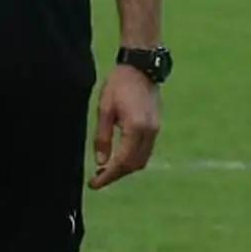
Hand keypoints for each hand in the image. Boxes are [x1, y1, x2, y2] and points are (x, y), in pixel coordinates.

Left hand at [90, 64, 160, 189]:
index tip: (94, 184)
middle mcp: (149, 132)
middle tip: (97, 179)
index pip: (122, 162)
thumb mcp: (104, 109)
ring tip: (106, 171)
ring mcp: (155, 130)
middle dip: (116, 175)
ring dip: (125, 169)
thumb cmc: (119, 84)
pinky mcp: (156, 126)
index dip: (107, 176)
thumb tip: (101, 162)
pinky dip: (132, 159)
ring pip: (141, 160)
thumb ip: (102, 138)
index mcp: (136, 128)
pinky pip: (146, 151)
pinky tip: (119, 158)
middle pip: (134, 165)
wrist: (141, 67)